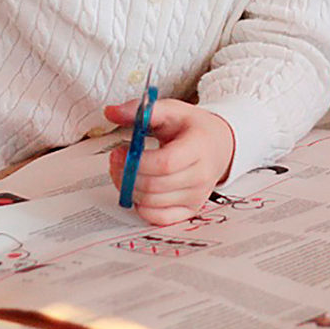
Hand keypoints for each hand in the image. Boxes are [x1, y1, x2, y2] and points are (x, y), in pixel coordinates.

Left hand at [105, 99, 234, 226]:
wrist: (219, 145)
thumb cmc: (193, 128)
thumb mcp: (171, 110)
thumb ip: (141, 110)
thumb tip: (111, 112)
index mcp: (199, 147)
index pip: (165, 163)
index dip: (137, 162)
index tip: (119, 152)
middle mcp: (201, 175)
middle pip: (154, 186)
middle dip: (126, 175)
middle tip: (116, 160)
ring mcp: (197, 196)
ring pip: (152, 203)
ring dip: (129, 190)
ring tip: (125, 172)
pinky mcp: (190, 209)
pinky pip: (160, 218)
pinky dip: (142, 207)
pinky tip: (139, 190)